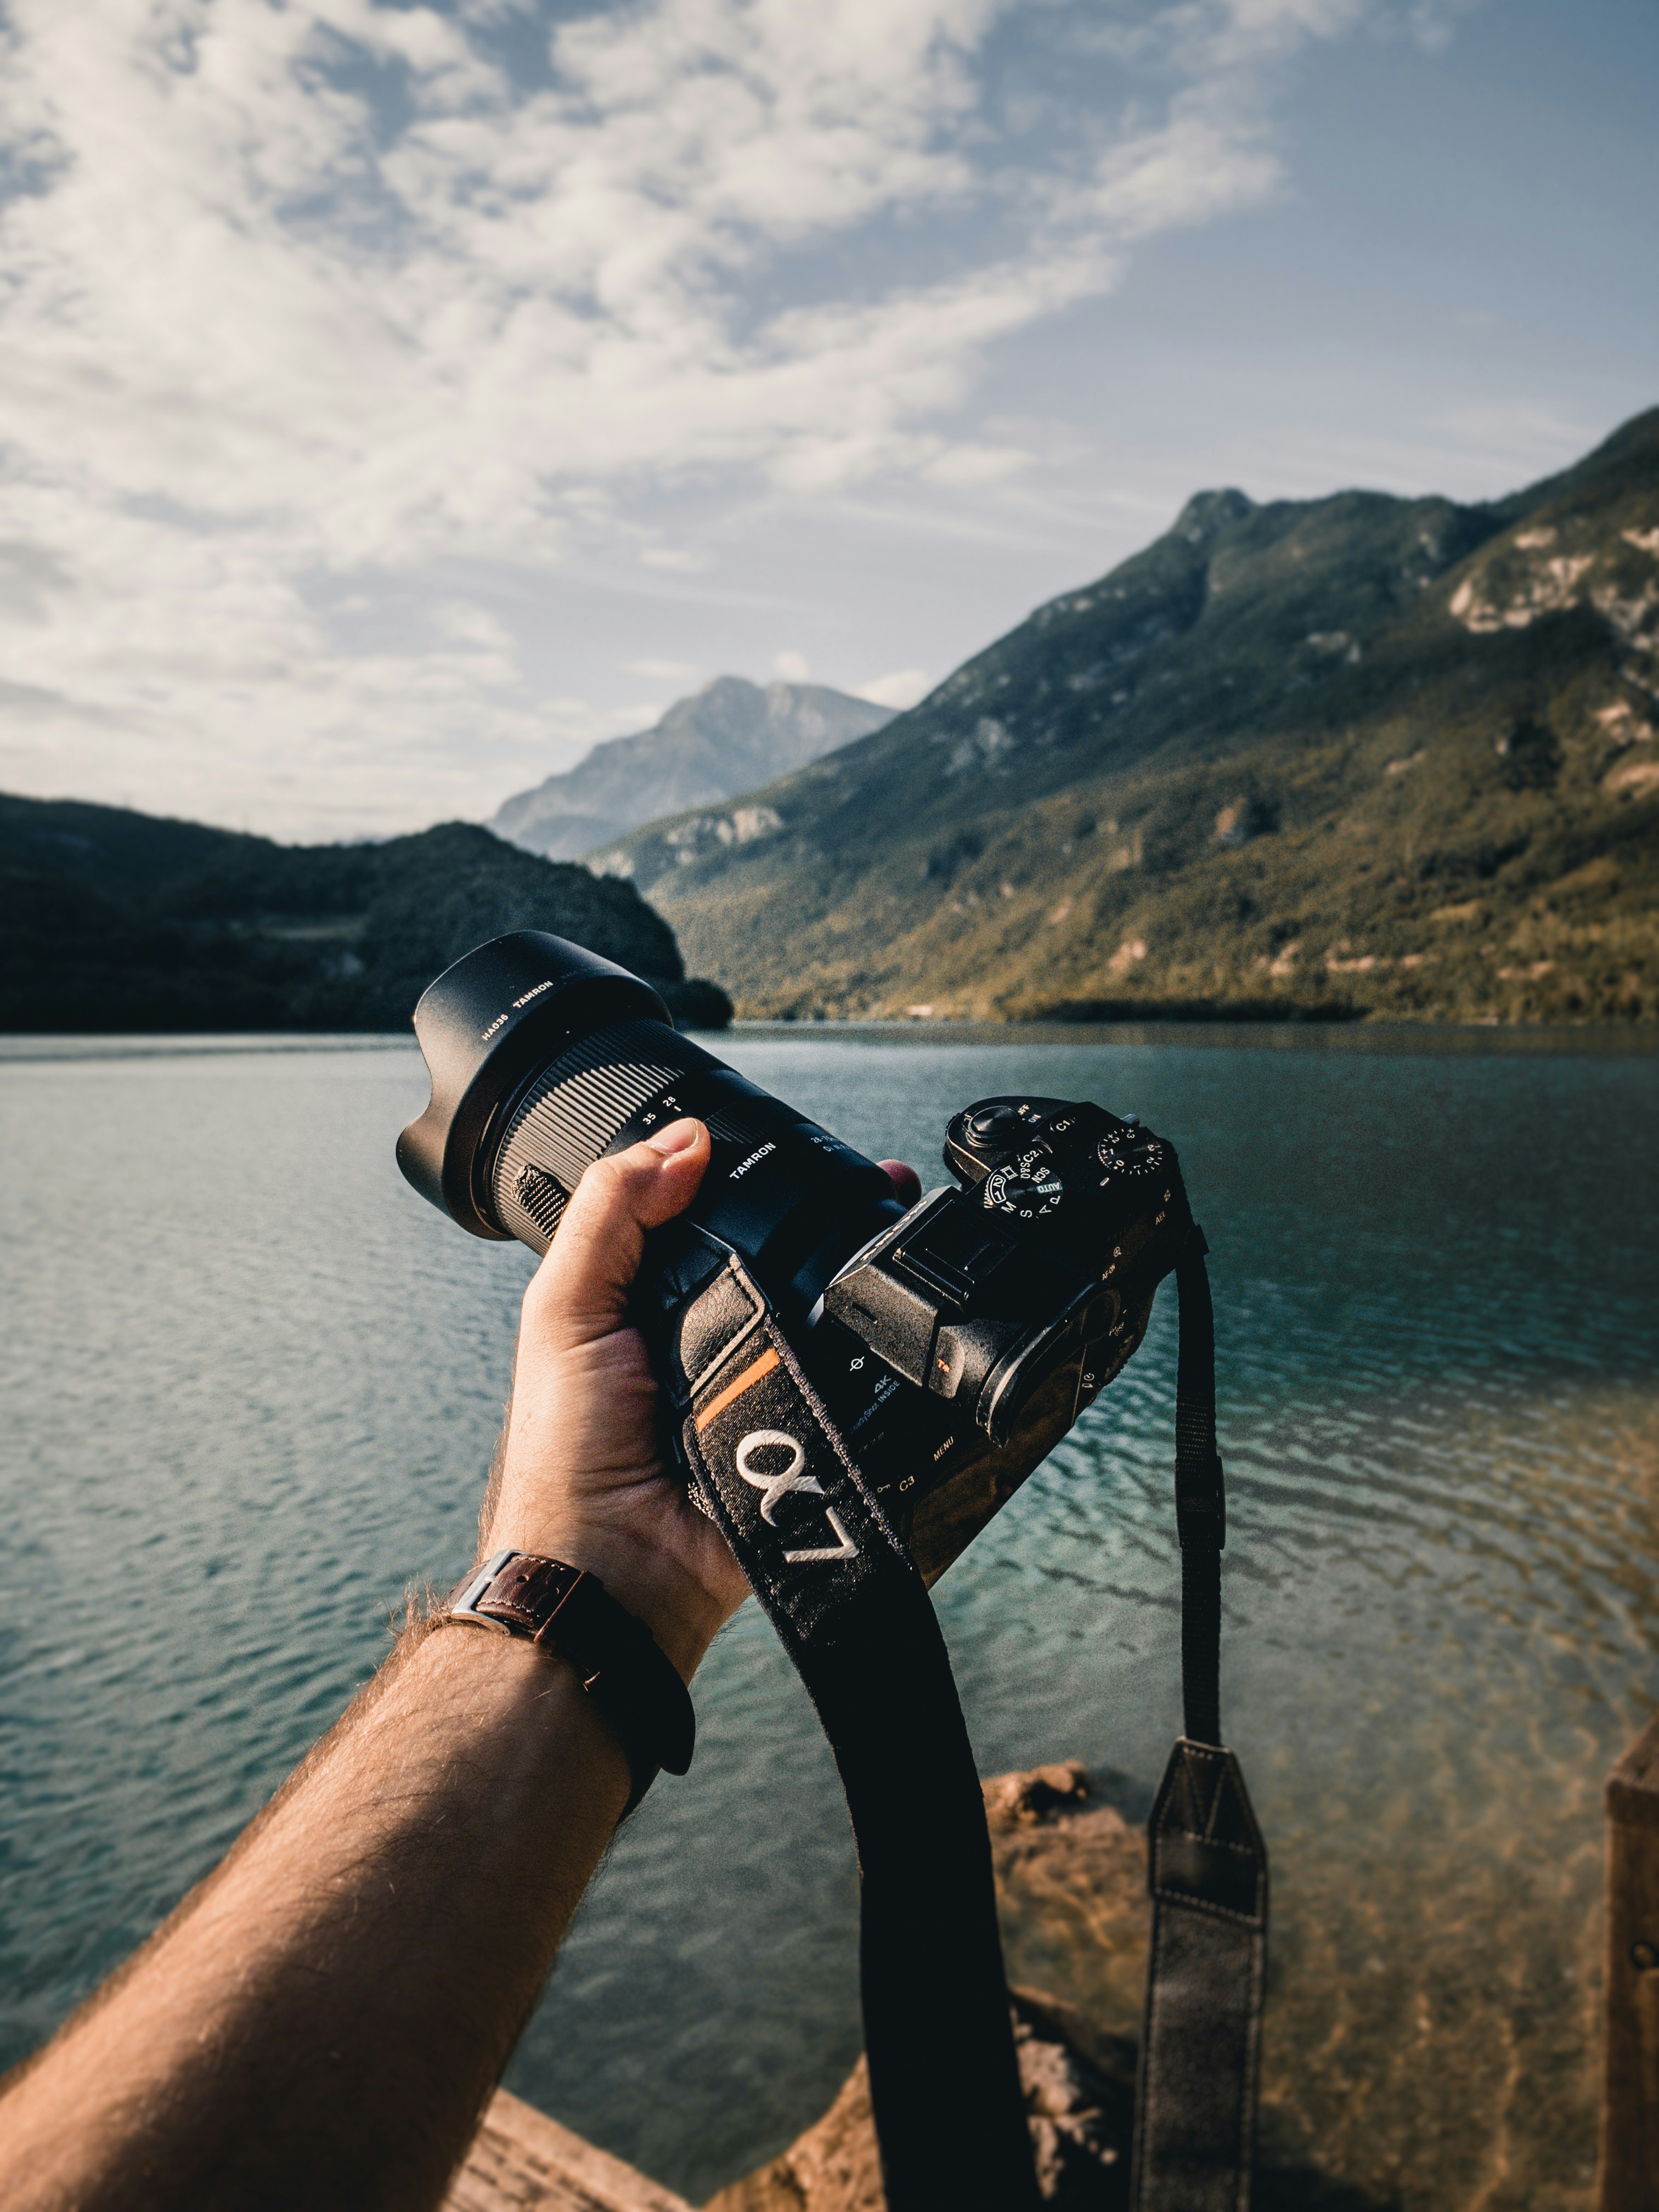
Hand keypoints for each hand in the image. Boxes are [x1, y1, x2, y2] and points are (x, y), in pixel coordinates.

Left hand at [483, 1122, 919, 1680]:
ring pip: (834, 1314)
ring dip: (858, 1286)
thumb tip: (683, 1139)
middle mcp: (717, 1332)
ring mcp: (769, 1382)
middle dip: (836, 1221)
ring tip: (893, 1240)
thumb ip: (610, 1213)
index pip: (718, 1216)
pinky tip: (892, 1325)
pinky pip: (858, 1388)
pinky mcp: (810, 1433)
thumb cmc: (567, 1454)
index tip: (805, 1144)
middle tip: (886, 1187)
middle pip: (791, 1256)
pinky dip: (872, 1363)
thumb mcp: (565, 1309)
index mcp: (657, 1297)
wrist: (614, 1573)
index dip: (758, 1175)